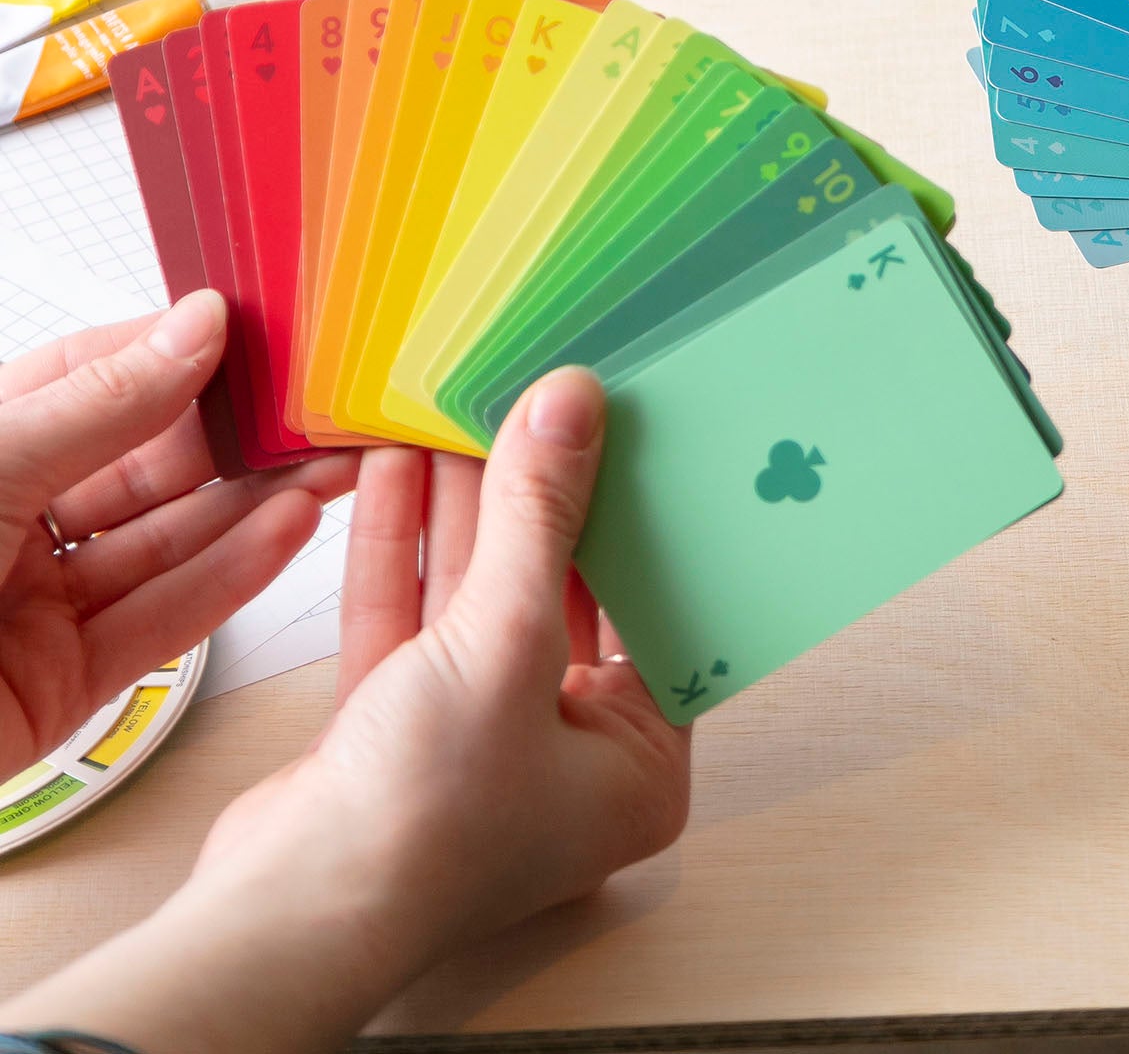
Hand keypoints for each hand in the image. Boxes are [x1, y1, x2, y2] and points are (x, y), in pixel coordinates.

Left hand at [0, 290, 355, 778]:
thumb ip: (97, 406)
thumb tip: (193, 328)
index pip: (91, 378)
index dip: (175, 351)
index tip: (258, 330)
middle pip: (144, 463)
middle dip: (237, 434)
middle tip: (319, 405)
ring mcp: (28, 609)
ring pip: (167, 542)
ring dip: (255, 503)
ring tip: (332, 462)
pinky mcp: (57, 689)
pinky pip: (162, 622)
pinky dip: (233, 576)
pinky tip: (289, 531)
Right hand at [191, 368, 688, 1003]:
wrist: (284, 914)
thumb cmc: (427, 822)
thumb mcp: (505, 640)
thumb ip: (539, 516)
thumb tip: (573, 405)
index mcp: (638, 763)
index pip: (654, 611)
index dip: (637, 518)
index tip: (626, 431)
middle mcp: (569, 755)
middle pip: (562, 596)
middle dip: (534, 501)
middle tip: (533, 407)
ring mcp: (481, 742)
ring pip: (479, 599)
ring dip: (462, 510)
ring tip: (458, 413)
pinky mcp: (400, 730)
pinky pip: (414, 622)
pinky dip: (403, 549)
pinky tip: (395, 468)